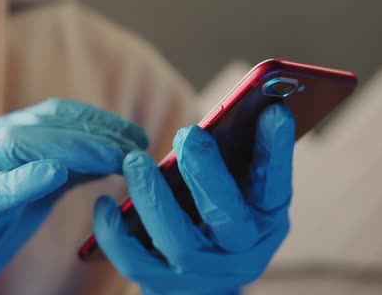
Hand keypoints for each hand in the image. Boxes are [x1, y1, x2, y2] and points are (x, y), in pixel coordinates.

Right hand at [0, 99, 147, 293]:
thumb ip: (71, 168)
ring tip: (114, 157)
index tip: (136, 134)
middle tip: (136, 147)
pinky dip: (25, 178)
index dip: (101, 120)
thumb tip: (116, 155)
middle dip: (97, 133)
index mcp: (8, 136)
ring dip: (75, 148)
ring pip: (22, 144)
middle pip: (47, 125)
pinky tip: (54, 173)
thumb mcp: (38, 185)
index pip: (60, 115)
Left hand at [94, 104, 294, 294]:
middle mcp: (240, 251)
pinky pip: (135, 262)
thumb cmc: (223, 215)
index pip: (275, 184)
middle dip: (207, 174)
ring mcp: (201, 272)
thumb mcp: (243, 187)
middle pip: (226, 216)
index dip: (276, 149)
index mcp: (265, 220)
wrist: (205, 281)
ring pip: (178, 241)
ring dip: (154, 198)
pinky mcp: (163, 284)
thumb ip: (244, 152)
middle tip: (189, 134)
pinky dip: (116, 233)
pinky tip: (105, 203)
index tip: (275, 110)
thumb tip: (247, 105)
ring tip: (135, 161)